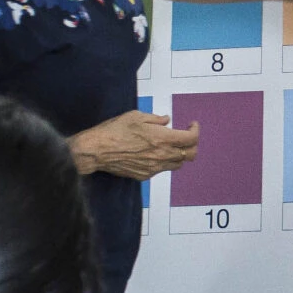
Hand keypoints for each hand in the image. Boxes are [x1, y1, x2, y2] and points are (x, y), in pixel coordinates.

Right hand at [74, 108, 200, 179]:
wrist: (97, 151)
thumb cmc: (115, 130)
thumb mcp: (136, 116)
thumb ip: (156, 119)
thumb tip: (167, 120)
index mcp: (163, 139)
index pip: (191, 139)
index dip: (195, 131)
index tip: (191, 125)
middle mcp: (162, 156)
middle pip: (190, 155)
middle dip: (192, 145)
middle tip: (185, 136)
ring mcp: (154, 168)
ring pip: (177, 164)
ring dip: (179, 154)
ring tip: (170, 145)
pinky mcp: (145, 175)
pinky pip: (161, 169)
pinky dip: (163, 161)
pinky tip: (153, 153)